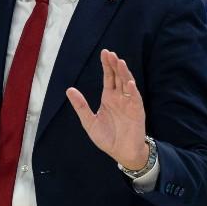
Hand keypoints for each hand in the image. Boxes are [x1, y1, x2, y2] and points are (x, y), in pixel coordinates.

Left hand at [66, 49, 148, 169]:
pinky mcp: (137, 112)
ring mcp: (129, 103)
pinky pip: (135, 99)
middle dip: (115, 65)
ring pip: (127, 84)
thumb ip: (81, 106)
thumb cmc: (108, 138)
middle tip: (110, 53)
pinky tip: (129, 83)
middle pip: (118, 77)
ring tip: (120, 62)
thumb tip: (69, 90)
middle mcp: (120, 98)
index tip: (104, 53)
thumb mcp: (89, 122)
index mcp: (108, 98)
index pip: (108, 77)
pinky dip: (132, 91)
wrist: (122, 153)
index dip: (106, 65)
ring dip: (124, 73)